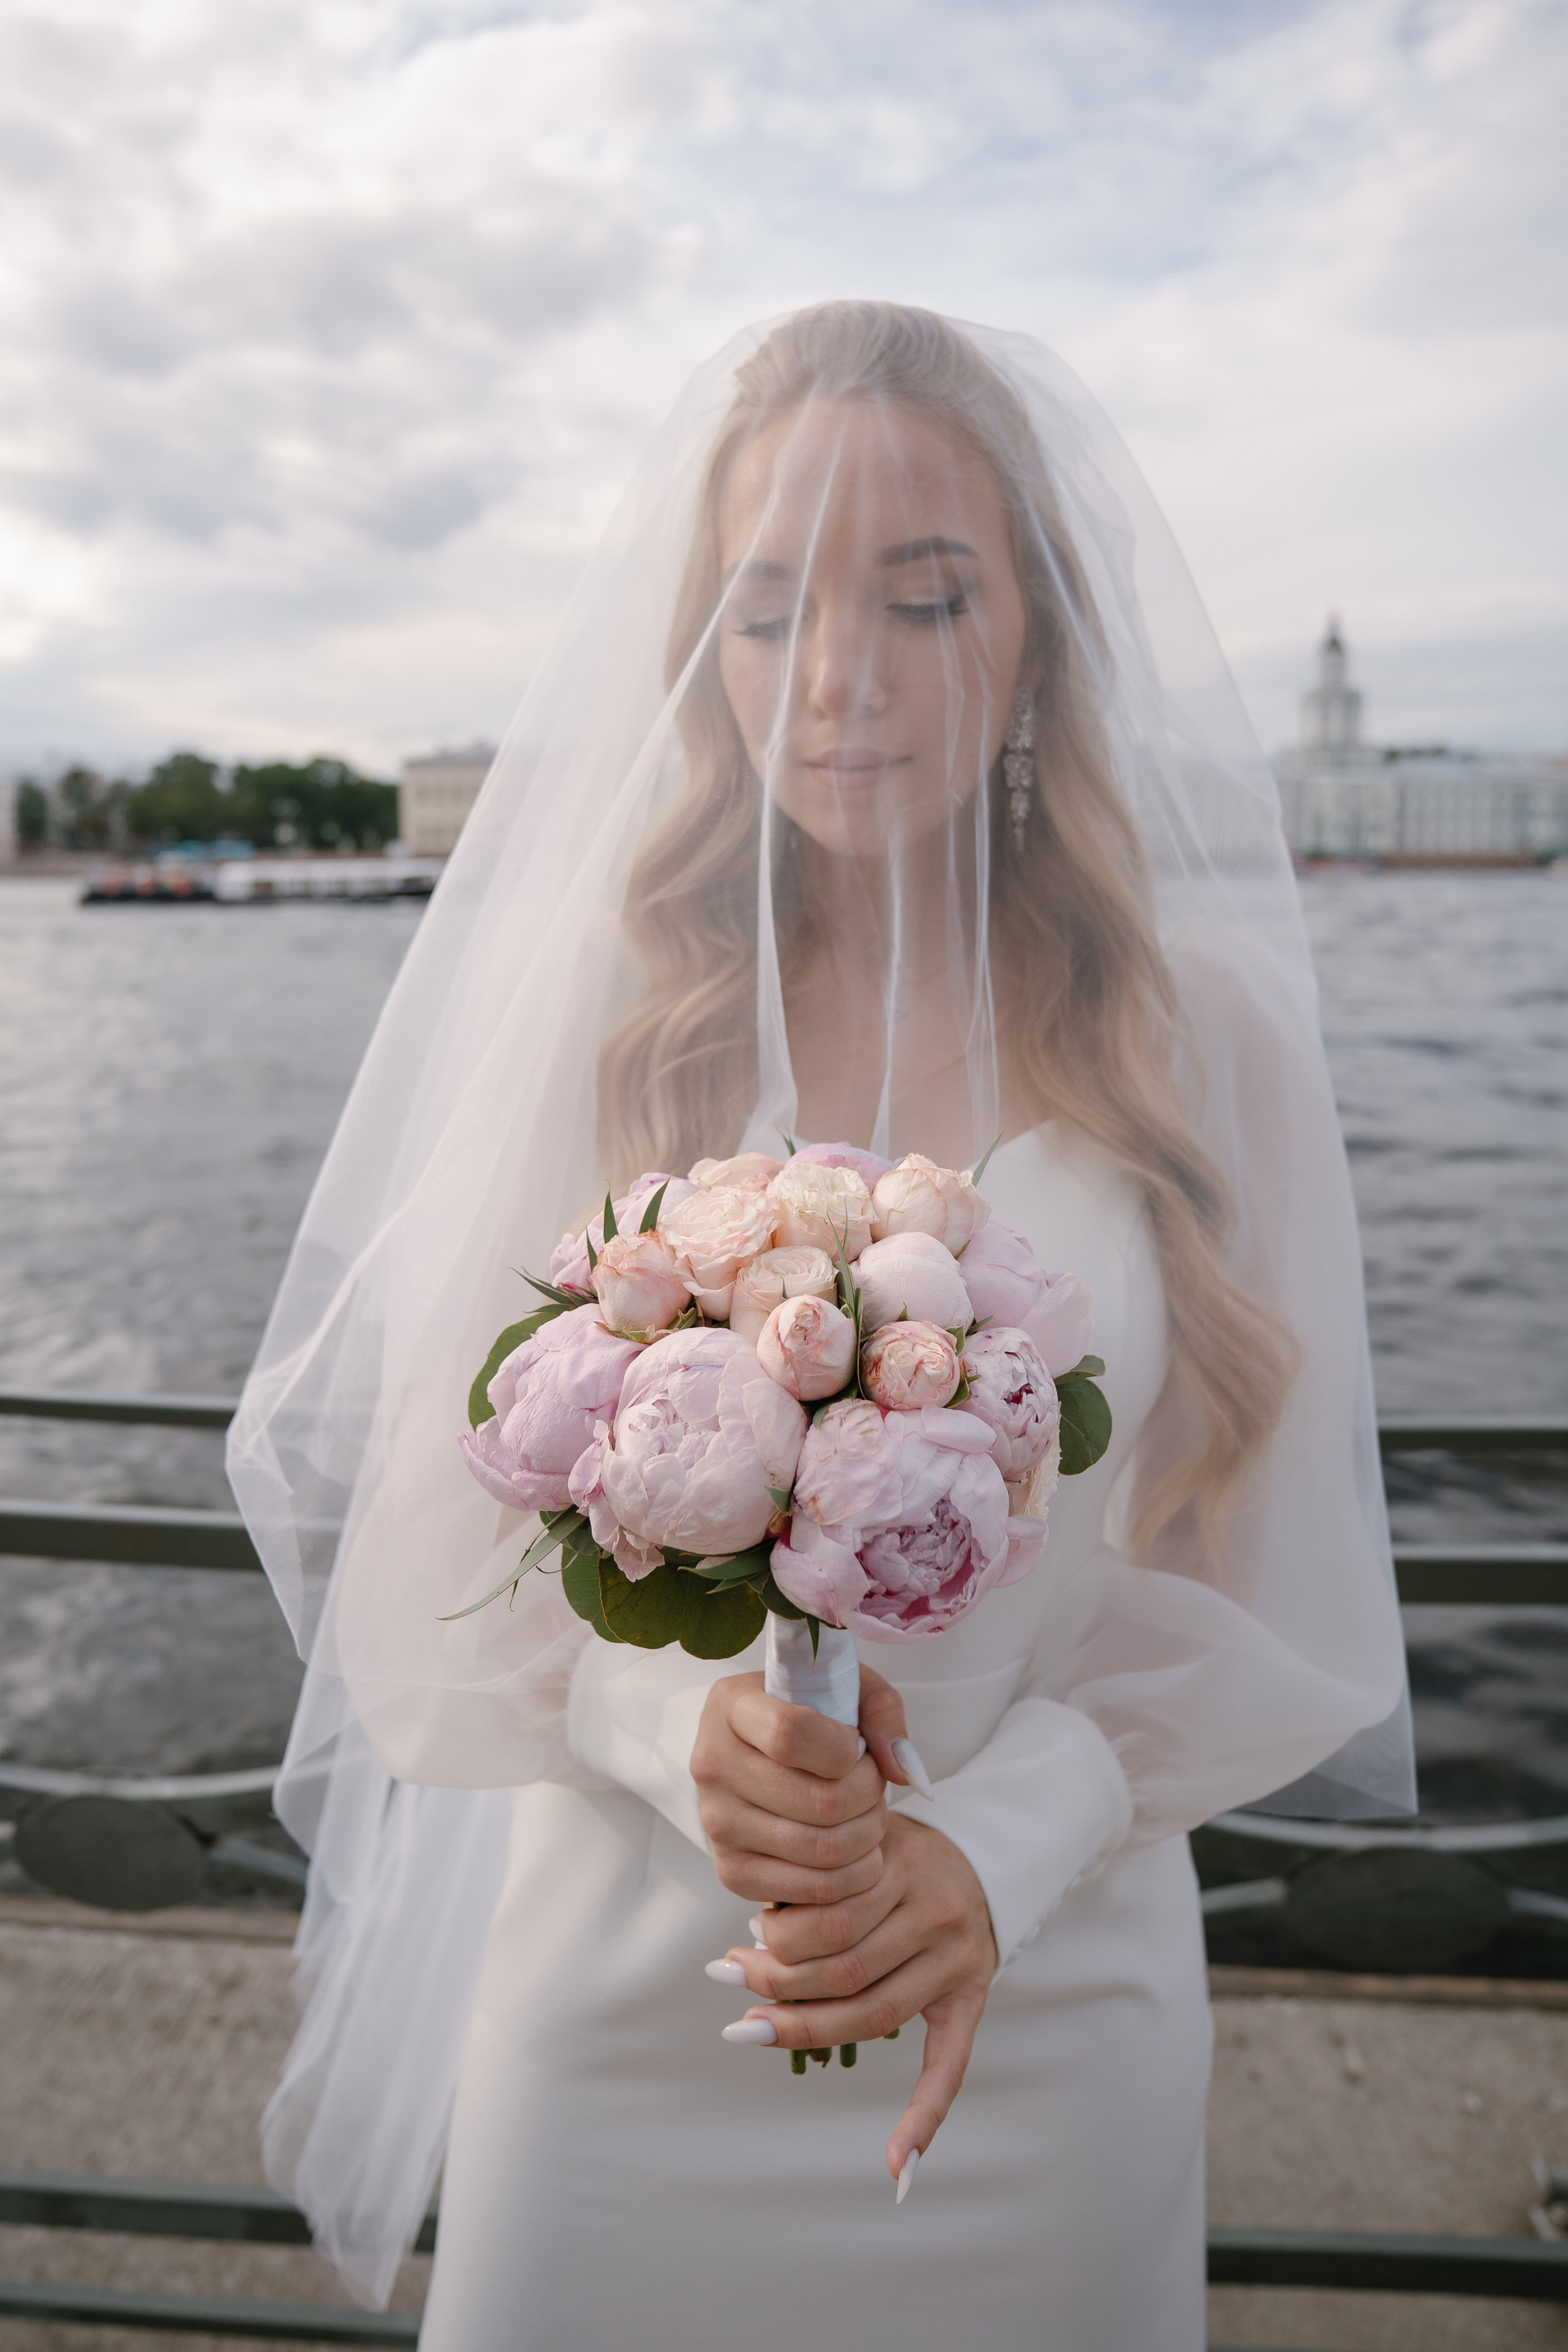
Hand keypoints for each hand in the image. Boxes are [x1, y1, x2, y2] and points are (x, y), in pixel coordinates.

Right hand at [691, 1670, 888, 1906]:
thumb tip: (904, 1771)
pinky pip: (812, 1890)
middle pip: (820, 1802)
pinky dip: (852, 1877)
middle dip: (869, 1798)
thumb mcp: (846, 1688)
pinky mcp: (731, 1871)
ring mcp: (716, 1822)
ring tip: (868, 1815)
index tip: (856, 1747)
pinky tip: (857, 1851)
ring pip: (823, 1850)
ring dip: (867, 1837)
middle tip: (875, 1787)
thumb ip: (882, 1713)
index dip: (843, 1749)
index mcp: (732, 1706)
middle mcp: (713, 1764)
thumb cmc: (810, 1715)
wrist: (760, 1754)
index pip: (790, 1735)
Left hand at [723, 1810, 996, 2187]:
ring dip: (806, 2030)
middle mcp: (935, 1914)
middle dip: (778, 1984)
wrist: (986, 1857)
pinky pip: (950, 2065)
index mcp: (904, 1867)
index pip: (830, 1919)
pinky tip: (899, 2163)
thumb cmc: (901, 1855)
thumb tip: (756, 1934)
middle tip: (732, 1982)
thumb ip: (820, 1877)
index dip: (777, 1943)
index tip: (738, 1948)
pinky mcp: (972, 1998)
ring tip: (752, 2027)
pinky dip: (925, 2116)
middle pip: (846, 1970)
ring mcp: (957, 1962)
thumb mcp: (862, 1843)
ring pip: (875, 2014)